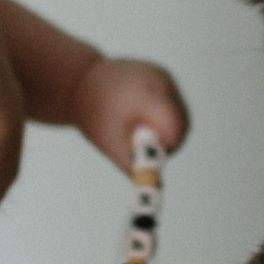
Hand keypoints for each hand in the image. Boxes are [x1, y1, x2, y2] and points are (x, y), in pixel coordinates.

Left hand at [70, 58, 187, 173]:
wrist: (81, 82)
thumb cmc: (94, 115)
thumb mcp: (111, 144)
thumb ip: (134, 165)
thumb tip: (156, 186)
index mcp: (146, 94)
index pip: (175, 127)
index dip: (165, 147)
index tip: (147, 154)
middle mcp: (161, 81)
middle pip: (182, 124)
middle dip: (167, 142)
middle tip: (140, 145)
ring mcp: (164, 77)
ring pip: (180, 117)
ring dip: (165, 131)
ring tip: (136, 128)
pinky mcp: (165, 77)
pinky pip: (174, 108)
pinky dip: (162, 119)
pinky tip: (140, 115)